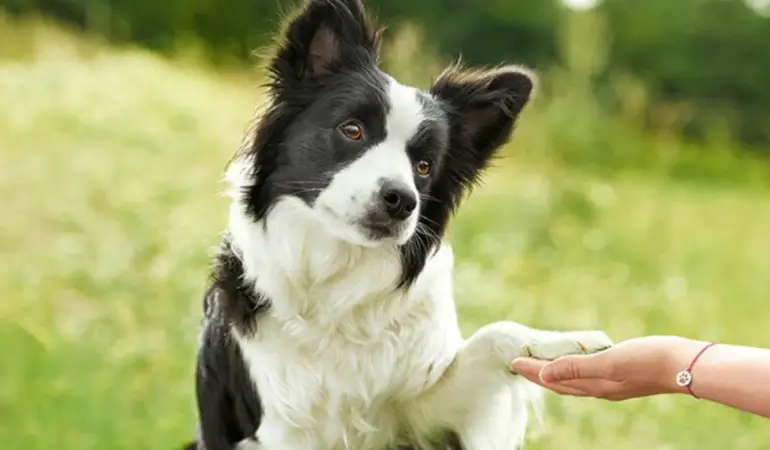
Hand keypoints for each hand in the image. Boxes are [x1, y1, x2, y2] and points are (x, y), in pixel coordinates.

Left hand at [510, 336, 703, 400]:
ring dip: (556, 372)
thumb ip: (575, 368)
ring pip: (575, 380)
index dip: (532, 371)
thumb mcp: (609, 361)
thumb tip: (544, 376)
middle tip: (518, 364)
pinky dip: (576, 368)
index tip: (512, 362)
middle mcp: (601, 388)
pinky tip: (578, 361)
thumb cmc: (648, 360)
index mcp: (595, 386)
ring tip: (541, 364)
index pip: (554, 380)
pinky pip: (590, 374)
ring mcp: (613, 383)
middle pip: (561, 383)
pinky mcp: (624, 374)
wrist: (686, 364)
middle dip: (538, 374)